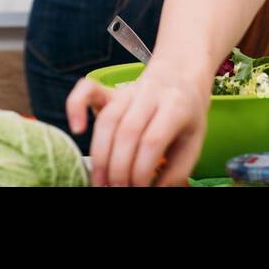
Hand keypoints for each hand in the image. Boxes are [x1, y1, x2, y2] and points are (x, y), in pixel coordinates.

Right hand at [66, 62, 208, 186]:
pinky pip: (87, 89)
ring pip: (106, 119)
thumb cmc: (186, 116)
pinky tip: (76, 129)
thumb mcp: (193, 143)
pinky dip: (75, 106)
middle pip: (127, 132)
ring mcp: (127, 89)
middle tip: (118, 190)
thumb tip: (153, 191)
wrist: (180, 77)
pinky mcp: (110, 89)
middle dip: (119, 169)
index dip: (141, 170)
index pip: (152, 140)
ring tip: (100, 182)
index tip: (140, 189)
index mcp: (176, 106)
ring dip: (100, 156)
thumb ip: (176, 170)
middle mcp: (150, 93)